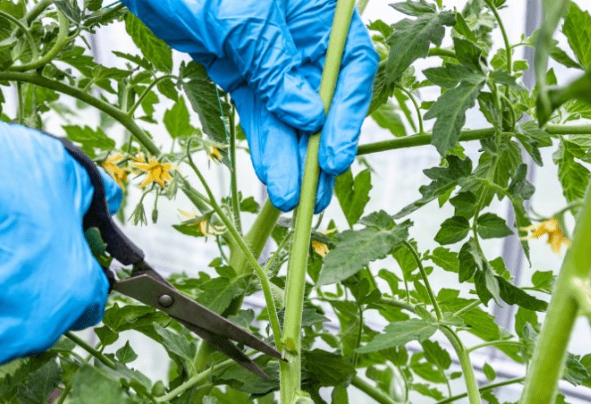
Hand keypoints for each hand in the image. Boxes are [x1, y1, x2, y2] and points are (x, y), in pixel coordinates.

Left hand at [123, 0, 378, 211]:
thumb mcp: (244, 20)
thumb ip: (276, 67)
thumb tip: (310, 119)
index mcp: (317, 12)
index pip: (350, 67)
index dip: (347, 115)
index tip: (334, 157)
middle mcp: (301, 36)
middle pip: (323, 98)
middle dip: (318, 149)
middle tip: (316, 195)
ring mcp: (271, 56)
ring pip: (288, 114)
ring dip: (290, 156)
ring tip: (290, 198)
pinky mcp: (240, 71)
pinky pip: (259, 113)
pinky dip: (265, 143)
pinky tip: (272, 174)